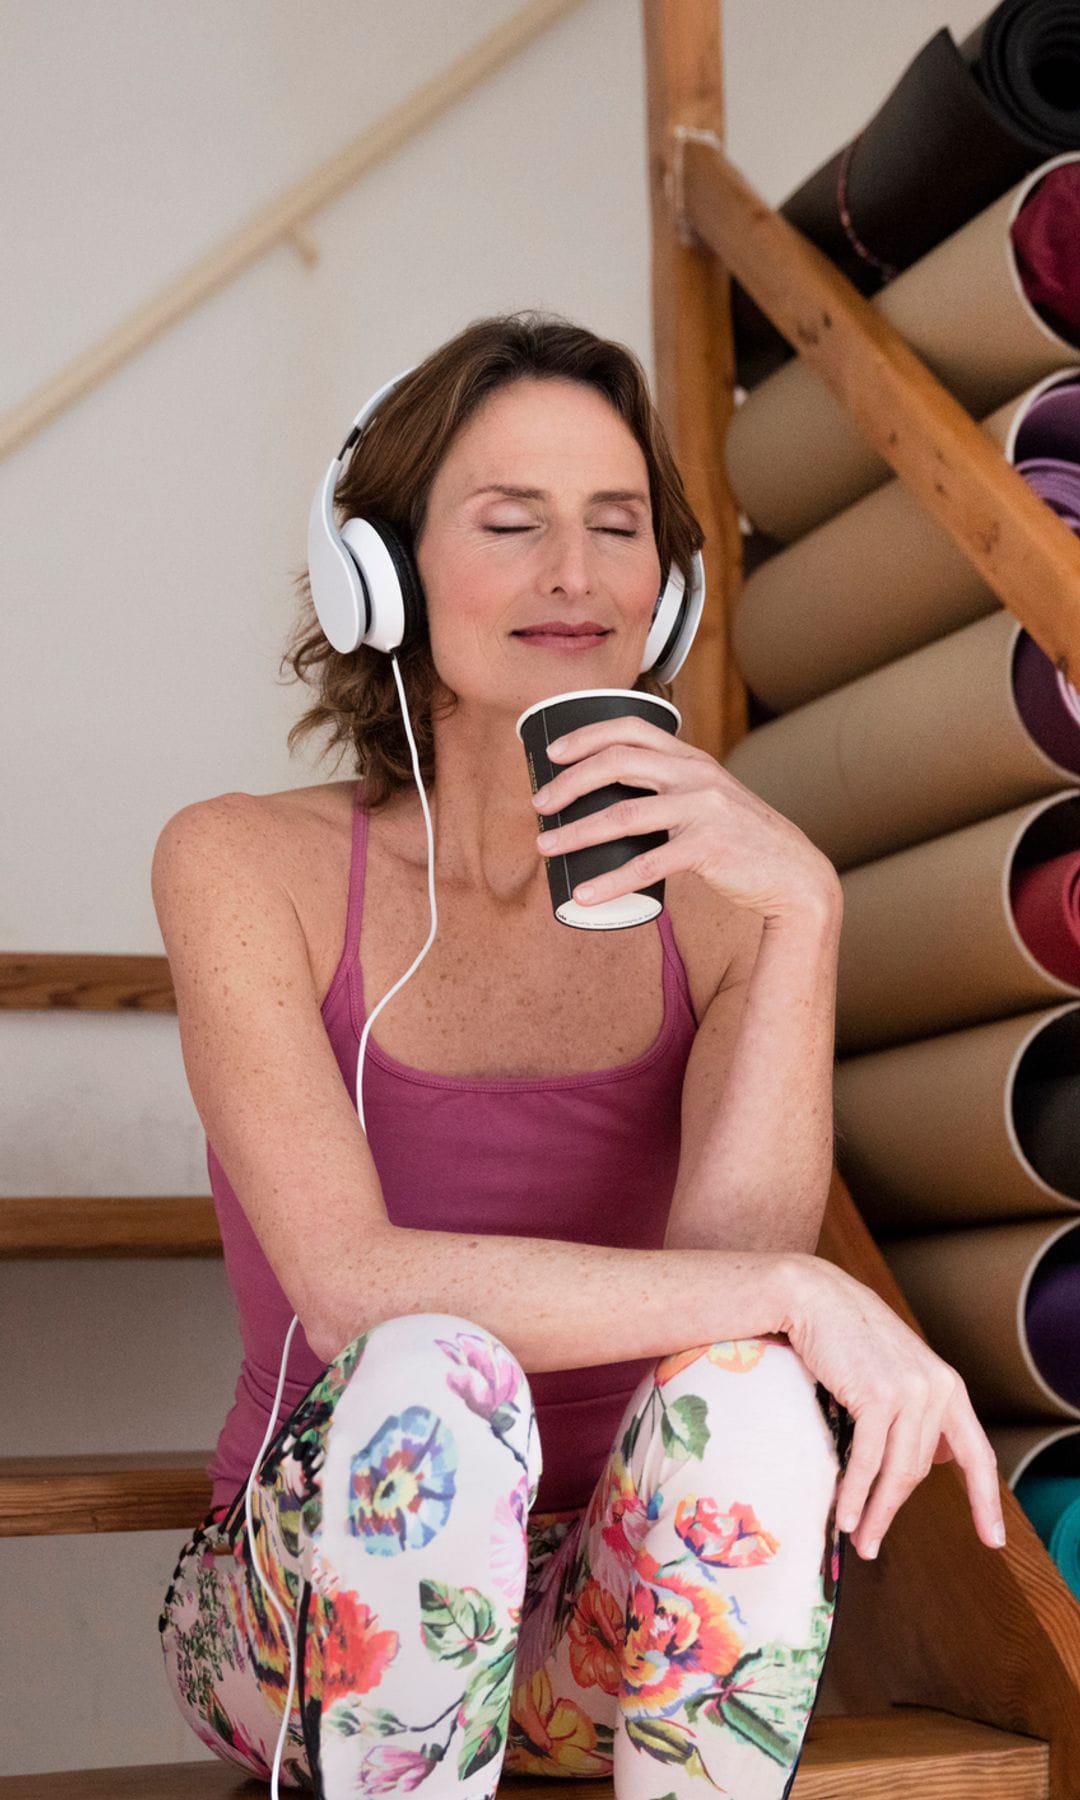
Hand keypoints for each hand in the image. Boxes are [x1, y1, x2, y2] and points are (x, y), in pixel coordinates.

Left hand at [530, 713, 838, 921]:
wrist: (794, 875)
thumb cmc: (741, 843)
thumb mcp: (710, 802)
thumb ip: (672, 793)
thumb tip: (612, 804)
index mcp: (692, 759)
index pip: (632, 729)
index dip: (587, 736)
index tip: (553, 755)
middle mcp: (697, 775)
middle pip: (618, 763)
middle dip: (569, 783)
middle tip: (539, 805)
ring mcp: (705, 810)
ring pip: (624, 815)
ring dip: (576, 832)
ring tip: (545, 847)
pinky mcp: (709, 848)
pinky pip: (647, 865)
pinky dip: (610, 881)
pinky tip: (583, 894)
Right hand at [781, 1254, 1006, 1559]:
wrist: (814, 1297)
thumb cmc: (849, 1335)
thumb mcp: (896, 1371)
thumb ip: (920, 1412)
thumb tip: (938, 1461)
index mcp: (947, 1386)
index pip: (977, 1454)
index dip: (985, 1501)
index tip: (992, 1539)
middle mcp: (936, 1388)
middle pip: (920, 1470)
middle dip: (894, 1510)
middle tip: (873, 1541)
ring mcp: (910, 1391)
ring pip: (897, 1470)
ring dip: (876, 1512)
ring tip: (860, 1539)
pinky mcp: (878, 1396)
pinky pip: (868, 1460)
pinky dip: (856, 1494)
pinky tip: (846, 1516)